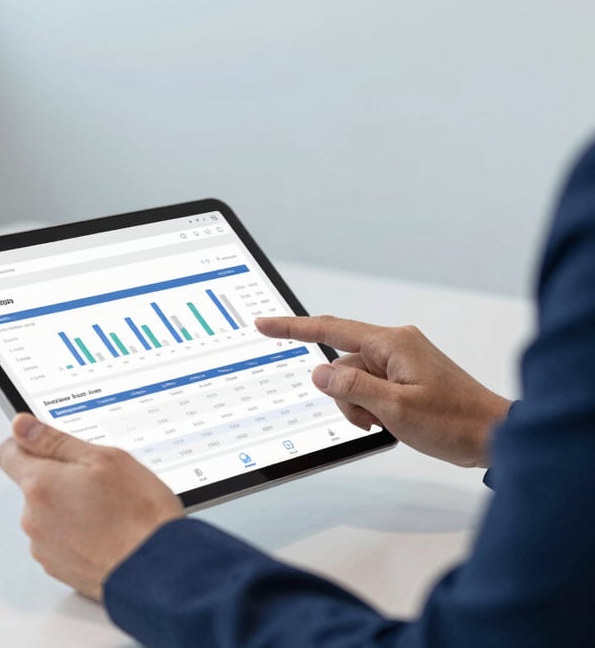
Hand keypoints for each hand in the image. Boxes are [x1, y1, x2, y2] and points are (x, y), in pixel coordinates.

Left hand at [0, 414, 183, 600]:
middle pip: (34, 484)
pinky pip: (60, 539)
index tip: (50, 442)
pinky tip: (108, 530)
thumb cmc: (137, 514)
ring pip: (49, 512)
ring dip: (70, 506)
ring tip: (110, 508)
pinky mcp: (59, 569)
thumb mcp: (104, 458)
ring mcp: (45, 548)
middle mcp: (34, 519)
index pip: (9, 453)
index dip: (30, 442)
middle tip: (100, 479)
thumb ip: (56, 441)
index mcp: (40, 485)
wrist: (157, 569)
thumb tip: (22, 425)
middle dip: (61, 477)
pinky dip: (78, 532)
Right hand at [256, 315, 510, 467]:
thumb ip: (352, 388)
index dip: (293, 328)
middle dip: (344, 394)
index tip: (265, 324)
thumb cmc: (455, 421)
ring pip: (356, 378)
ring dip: (360, 404)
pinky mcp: (408, 374)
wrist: (494, 434)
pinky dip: (372, 405)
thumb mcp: (395, 409)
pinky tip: (391, 421)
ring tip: (386, 424)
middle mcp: (395, 344)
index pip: (331, 329)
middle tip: (368, 420)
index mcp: (391, 343)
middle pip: (343, 363)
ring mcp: (403, 359)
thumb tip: (319, 373)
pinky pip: (372, 385)